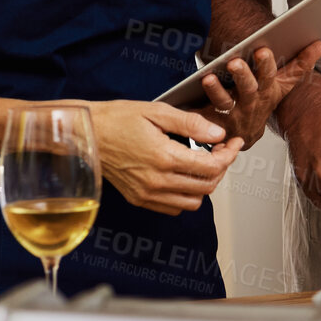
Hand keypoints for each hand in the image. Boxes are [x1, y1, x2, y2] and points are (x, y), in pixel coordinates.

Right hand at [86, 101, 243, 215]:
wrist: (87, 135)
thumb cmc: (118, 119)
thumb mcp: (157, 112)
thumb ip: (191, 123)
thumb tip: (218, 133)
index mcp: (164, 157)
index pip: (212, 167)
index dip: (229, 155)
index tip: (233, 142)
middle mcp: (157, 181)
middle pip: (207, 186)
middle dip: (221, 168)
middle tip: (222, 150)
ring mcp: (147, 194)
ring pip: (193, 202)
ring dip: (205, 184)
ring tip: (203, 163)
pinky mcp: (139, 200)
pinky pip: (174, 208)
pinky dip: (186, 196)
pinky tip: (183, 176)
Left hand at [198, 41, 320, 147]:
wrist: (245, 136)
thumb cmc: (263, 101)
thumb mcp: (283, 84)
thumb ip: (301, 63)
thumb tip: (320, 43)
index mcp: (268, 90)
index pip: (271, 76)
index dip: (267, 65)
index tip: (261, 50)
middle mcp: (252, 103)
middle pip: (249, 88)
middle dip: (243, 75)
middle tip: (234, 62)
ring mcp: (233, 114)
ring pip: (226, 102)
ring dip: (217, 91)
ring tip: (208, 78)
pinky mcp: (215, 121)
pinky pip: (206, 114)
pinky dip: (198, 105)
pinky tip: (190, 93)